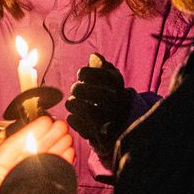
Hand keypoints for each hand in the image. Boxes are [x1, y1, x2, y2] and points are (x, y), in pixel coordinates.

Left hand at [0, 114, 72, 193]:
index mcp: (0, 169)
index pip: (17, 145)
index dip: (32, 131)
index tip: (46, 119)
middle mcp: (15, 175)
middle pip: (34, 150)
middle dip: (49, 136)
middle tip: (63, 125)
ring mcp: (30, 184)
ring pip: (45, 159)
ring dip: (58, 146)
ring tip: (68, 136)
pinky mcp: (43, 193)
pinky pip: (54, 173)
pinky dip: (62, 162)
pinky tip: (70, 153)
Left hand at [65, 57, 136, 171]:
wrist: (119, 124)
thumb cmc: (110, 94)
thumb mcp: (110, 79)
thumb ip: (103, 67)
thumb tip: (94, 57)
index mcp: (121, 89)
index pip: (106, 77)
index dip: (89, 73)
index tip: (81, 73)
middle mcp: (118, 105)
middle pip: (93, 94)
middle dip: (79, 89)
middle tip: (75, 88)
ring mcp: (109, 122)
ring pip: (84, 110)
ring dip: (73, 103)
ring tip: (73, 101)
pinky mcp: (98, 136)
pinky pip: (78, 124)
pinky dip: (73, 117)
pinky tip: (75, 114)